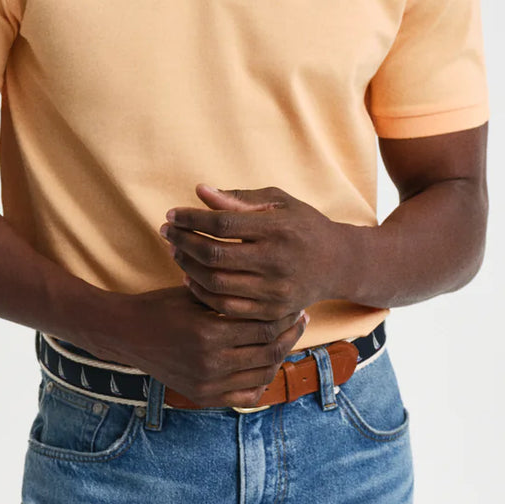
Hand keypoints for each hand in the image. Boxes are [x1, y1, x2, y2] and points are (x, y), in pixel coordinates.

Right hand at [99, 285, 308, 406]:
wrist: (126, 333)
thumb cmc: (163, 306)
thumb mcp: (196, 293)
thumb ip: (231, 295)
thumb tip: (272, 289)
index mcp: (210, 333)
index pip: (265, 327)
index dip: (285, 316)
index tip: (296, 305)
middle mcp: (211, 363)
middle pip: (269, 352)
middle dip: (290, 336)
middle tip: (301, 321)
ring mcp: (207, 384)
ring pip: (262, 375)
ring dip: (279, 358)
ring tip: (286, 340)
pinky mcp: (202, 397)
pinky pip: (245, 397)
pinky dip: (261, 382)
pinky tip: (266, 365)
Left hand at [161, 184, 353, 321]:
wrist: (337, 263)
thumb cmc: (302, 225)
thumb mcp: (278, 202)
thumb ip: (239, 199)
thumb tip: (199, 192)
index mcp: (278, 229)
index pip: (222, 224)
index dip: (191, 219)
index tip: (172, 214)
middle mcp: (277, 261)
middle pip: (215, 256)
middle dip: (183, 242)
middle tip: (166, 232)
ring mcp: (275, 291)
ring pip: (216, 284)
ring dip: (188, 267)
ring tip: (176, 252)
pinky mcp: (273, 312)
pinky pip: (227, 307)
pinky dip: (203, 293)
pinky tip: (191, 278)